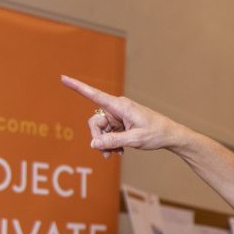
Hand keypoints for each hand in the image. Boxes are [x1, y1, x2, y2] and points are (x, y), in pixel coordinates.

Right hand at [61, 75, 182, 158]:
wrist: (170, 135)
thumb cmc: (156, 134)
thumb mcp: (135, 140)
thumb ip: (113, 141)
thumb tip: (93, 144)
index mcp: (120, 106)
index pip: (94, 95)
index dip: (77, 87)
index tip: (63, 78)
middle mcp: (117, 108)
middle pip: (95, 122)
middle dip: (97, 138)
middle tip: (105, 154)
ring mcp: (118, 116)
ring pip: (101, 130)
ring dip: (105, 143)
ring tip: (114, 155)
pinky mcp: (121, 123)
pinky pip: (108, 133)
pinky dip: (110, 143)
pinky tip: (118, 152)